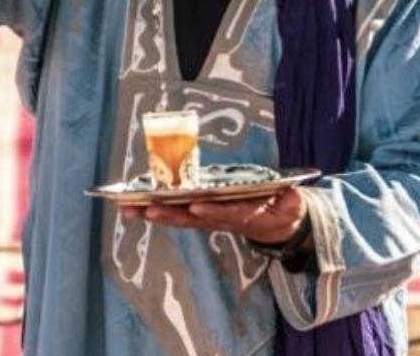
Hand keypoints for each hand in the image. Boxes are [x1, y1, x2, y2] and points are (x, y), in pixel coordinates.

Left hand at [120, 187, 310, 248]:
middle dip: (168, 213)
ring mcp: (209, 219)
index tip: (196, 207)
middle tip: (145, 209)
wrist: (277, 224)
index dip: (212, 211)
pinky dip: (156, 210)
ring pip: (178, 217)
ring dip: (153, 213)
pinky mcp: (201, 216)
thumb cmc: (283, 208)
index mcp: (244, 214)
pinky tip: (135, 206)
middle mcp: (221, 219)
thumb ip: (291, 201)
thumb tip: (292, 195)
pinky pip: (177, 213)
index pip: (226, 214)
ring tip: (127, 208)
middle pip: (192, 218)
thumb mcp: (291, 204)